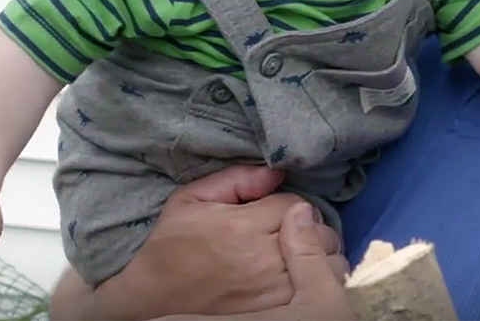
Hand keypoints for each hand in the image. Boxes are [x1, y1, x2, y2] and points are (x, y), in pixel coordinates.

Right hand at [52, 165, 345, 319]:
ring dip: (320, 250)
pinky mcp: (276, 309)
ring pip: (326, 260)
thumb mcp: (190, 199)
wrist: (153, 296)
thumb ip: (235, 180)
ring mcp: (274, 287)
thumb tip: (276, 172)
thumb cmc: (170, 244)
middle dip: (311, 225)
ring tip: (302, 248)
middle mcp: (264, 257)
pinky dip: (318, 275)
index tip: (277, 210)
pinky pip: (318, 287)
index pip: (296, 204)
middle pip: (319, 232)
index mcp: (243, 225)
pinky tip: (302, 270)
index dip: (290, 204)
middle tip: (294, 227)